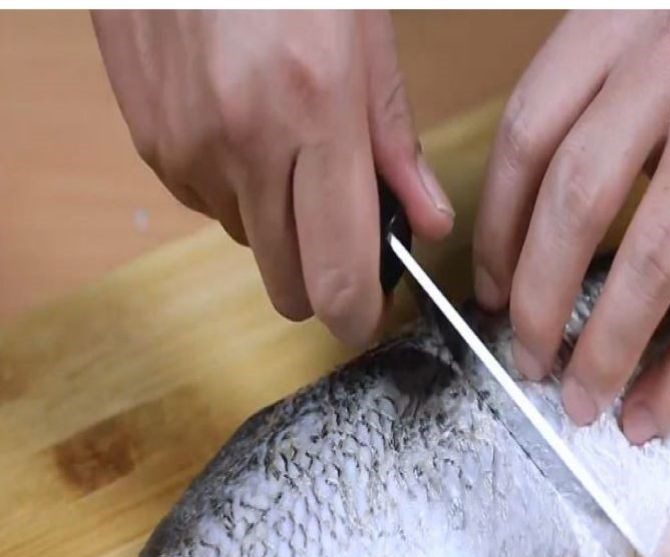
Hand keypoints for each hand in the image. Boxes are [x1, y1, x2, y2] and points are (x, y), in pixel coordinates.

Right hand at [92, 10, 453, 346]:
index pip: (338, 273)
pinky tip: (240, 126)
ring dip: (276, 222)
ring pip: (250, 244)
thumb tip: (427, 223)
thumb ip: (398, 145)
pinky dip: (235, 188)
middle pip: (288, 287)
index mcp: (315, 112)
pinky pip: (209, 206)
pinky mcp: (152, 146)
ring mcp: (189, 149)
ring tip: (284, 144)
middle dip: (319, 279)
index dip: (357, 316)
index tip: (367, 318)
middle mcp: (244, 144)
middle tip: (336, 234)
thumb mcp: (367, 35)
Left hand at [473, 11, 669, 442]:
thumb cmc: (666, 31)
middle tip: (526, 363)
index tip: (486, 296)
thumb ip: (545, 134)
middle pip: (580, 204)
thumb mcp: (593, 44)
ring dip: (612, 348)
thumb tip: (497, 265)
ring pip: (658, 260)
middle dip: (541, 300)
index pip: (525, 143)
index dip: (494, 233)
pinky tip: (658, 407)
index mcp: (603, 38)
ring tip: (582, 405)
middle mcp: (667, 85)